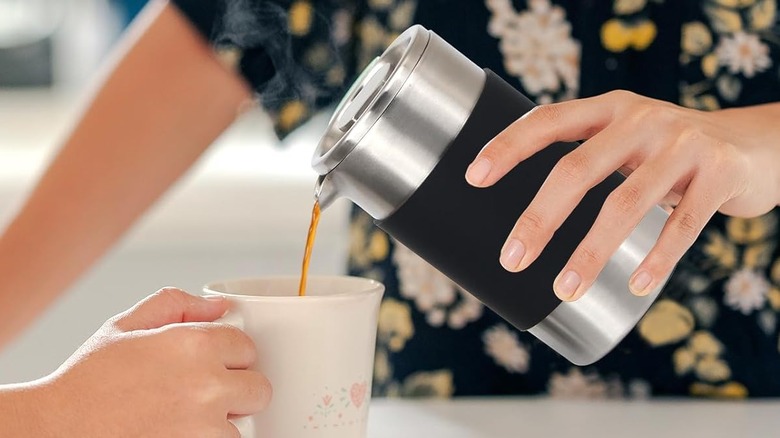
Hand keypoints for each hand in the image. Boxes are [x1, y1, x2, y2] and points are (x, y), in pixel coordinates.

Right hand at [37, 288, 270, 436]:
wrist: (56, 429)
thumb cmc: (88, 380)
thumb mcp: (125, 325)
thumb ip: (176, 304)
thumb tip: (219, 305)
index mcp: (194, 344)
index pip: (247, 348)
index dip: (229, 357)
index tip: (211, 366)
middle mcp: (206, 384)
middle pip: (259, 388)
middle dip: (237, 391)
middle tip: (204, 395)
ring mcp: (202, 426)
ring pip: (244, 425)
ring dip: (222, 424)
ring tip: (184, 418)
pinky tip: (178, 432)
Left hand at [465, 90, 779, 300]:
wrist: (754, 145)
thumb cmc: (671, 153)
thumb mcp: (628, 139)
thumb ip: (586, 158)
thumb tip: (526, 213)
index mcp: (609, 110)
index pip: (547, 121)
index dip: (508, 146)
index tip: (474, 177)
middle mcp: (642, 120)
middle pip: (577, 170)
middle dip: (539, 218)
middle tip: (512, 258)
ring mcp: (682, 145)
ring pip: (625, 204)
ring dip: (590, 253)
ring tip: (564, 289)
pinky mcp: (719, 174)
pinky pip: (682, 225)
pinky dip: (656, 259)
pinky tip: (635, 285)